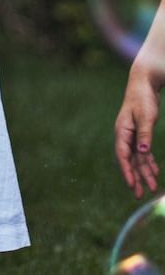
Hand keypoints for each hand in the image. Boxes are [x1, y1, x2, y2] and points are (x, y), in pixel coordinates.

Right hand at [115, 63, 161, 197]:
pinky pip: (142, 152)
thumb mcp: (145, 116)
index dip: (127, 172)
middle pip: (129, 160)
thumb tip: (142, 152)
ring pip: (137, 158)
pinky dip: (148, 162)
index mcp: (122, 131)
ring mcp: (131, 134)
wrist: (143, 82)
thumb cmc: (143, 98)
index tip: (133, 185)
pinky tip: (155, 171)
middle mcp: (125, 135)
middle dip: (136, 177)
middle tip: (141, 195)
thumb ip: (144, 134)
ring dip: (144, 172)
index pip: (123, 155)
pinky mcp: (139, 133)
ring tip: (152, 188)